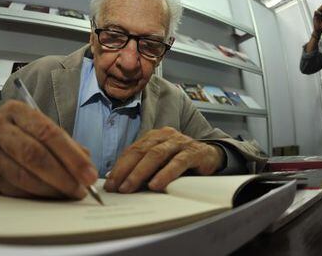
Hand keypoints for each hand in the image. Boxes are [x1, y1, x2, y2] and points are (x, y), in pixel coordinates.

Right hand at [0, 100, 97, 198]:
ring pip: (21, 176)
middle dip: (62, 176)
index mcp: (17, 110)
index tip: (89, 175)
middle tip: (79, 190)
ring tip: (68, 195)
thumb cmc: (29, 132)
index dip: (72, 156)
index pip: (48, 133)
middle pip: (33, 155)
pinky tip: (49, 198)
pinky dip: (34, 196)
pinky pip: (11, 189)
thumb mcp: (47, 129)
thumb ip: (68, 145)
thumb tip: (87, 168)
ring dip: (49, 190)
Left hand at [104, 127, 224, 192]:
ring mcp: (180, 141)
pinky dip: (165, 174)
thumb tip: (117, 180)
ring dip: (140, 172)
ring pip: (156, 155)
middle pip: (141, 151)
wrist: (211, 157)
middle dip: (126, 170)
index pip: (132, 149)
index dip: (119, 166)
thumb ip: (143, 167)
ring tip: (130, 187)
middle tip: (116, 187)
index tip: (110, 182)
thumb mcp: (160, 162)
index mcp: (154, 136)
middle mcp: (166, 135)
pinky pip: (178, 162)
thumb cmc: (181, 161)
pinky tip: (156, 185)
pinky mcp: (194, 151)